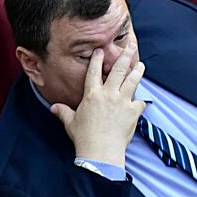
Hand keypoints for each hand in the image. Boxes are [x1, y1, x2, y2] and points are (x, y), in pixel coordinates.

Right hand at [51, 45, 145, 167]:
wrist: (100, 151)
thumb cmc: (84, 137)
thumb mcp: (70, 122)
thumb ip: (63, 112)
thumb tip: (53, 107)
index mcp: (92, 94)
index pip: (94, 71)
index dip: (97, 59)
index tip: (101, 50)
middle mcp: (108, 94)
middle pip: (118, 70)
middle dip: (125, 55)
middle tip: (131, 46)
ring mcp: (122, 101)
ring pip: (132, 80)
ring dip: (137, 71)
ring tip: (141, 64)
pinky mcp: (133, 112)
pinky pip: (140, 102)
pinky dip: (141, 100)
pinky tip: (142, 98)